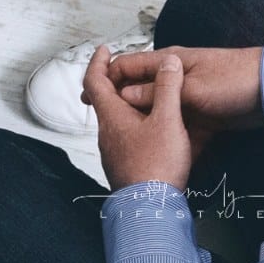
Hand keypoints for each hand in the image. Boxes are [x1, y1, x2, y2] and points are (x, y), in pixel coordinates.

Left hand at [83, 46, 192, 191]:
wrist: (151, 213)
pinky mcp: (123, 167)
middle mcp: (106, 133)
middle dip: (115, 81)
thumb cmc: (156, 167)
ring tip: (147, 98)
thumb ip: (168, 89)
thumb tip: (169, 62)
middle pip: (103, 99)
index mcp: (111, 116)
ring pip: (115, 120)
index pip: (94, 80)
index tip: (104, 49)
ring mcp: (113, 152)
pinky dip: (134, 124)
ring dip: (126, 104)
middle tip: (129, 71)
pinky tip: (152, 130)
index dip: (98, 61)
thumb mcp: (168, 121)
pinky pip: (124, 137)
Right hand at [91, 46, 263, 140]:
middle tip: (102, 127)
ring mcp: (186, 97)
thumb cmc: (231, 82)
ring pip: (156, 111)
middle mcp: (173, 79)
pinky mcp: (199, 115)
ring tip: (126, 146)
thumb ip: (158, 94)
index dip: (106, 79)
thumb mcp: (192, 90)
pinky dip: (168, 136)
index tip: (89, 97)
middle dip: (121, 106)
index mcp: (168, 63)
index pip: (128, 67)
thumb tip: (125, 96)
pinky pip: (176, 125)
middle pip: (139, 91)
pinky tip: (160, 154)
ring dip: (144, 124)